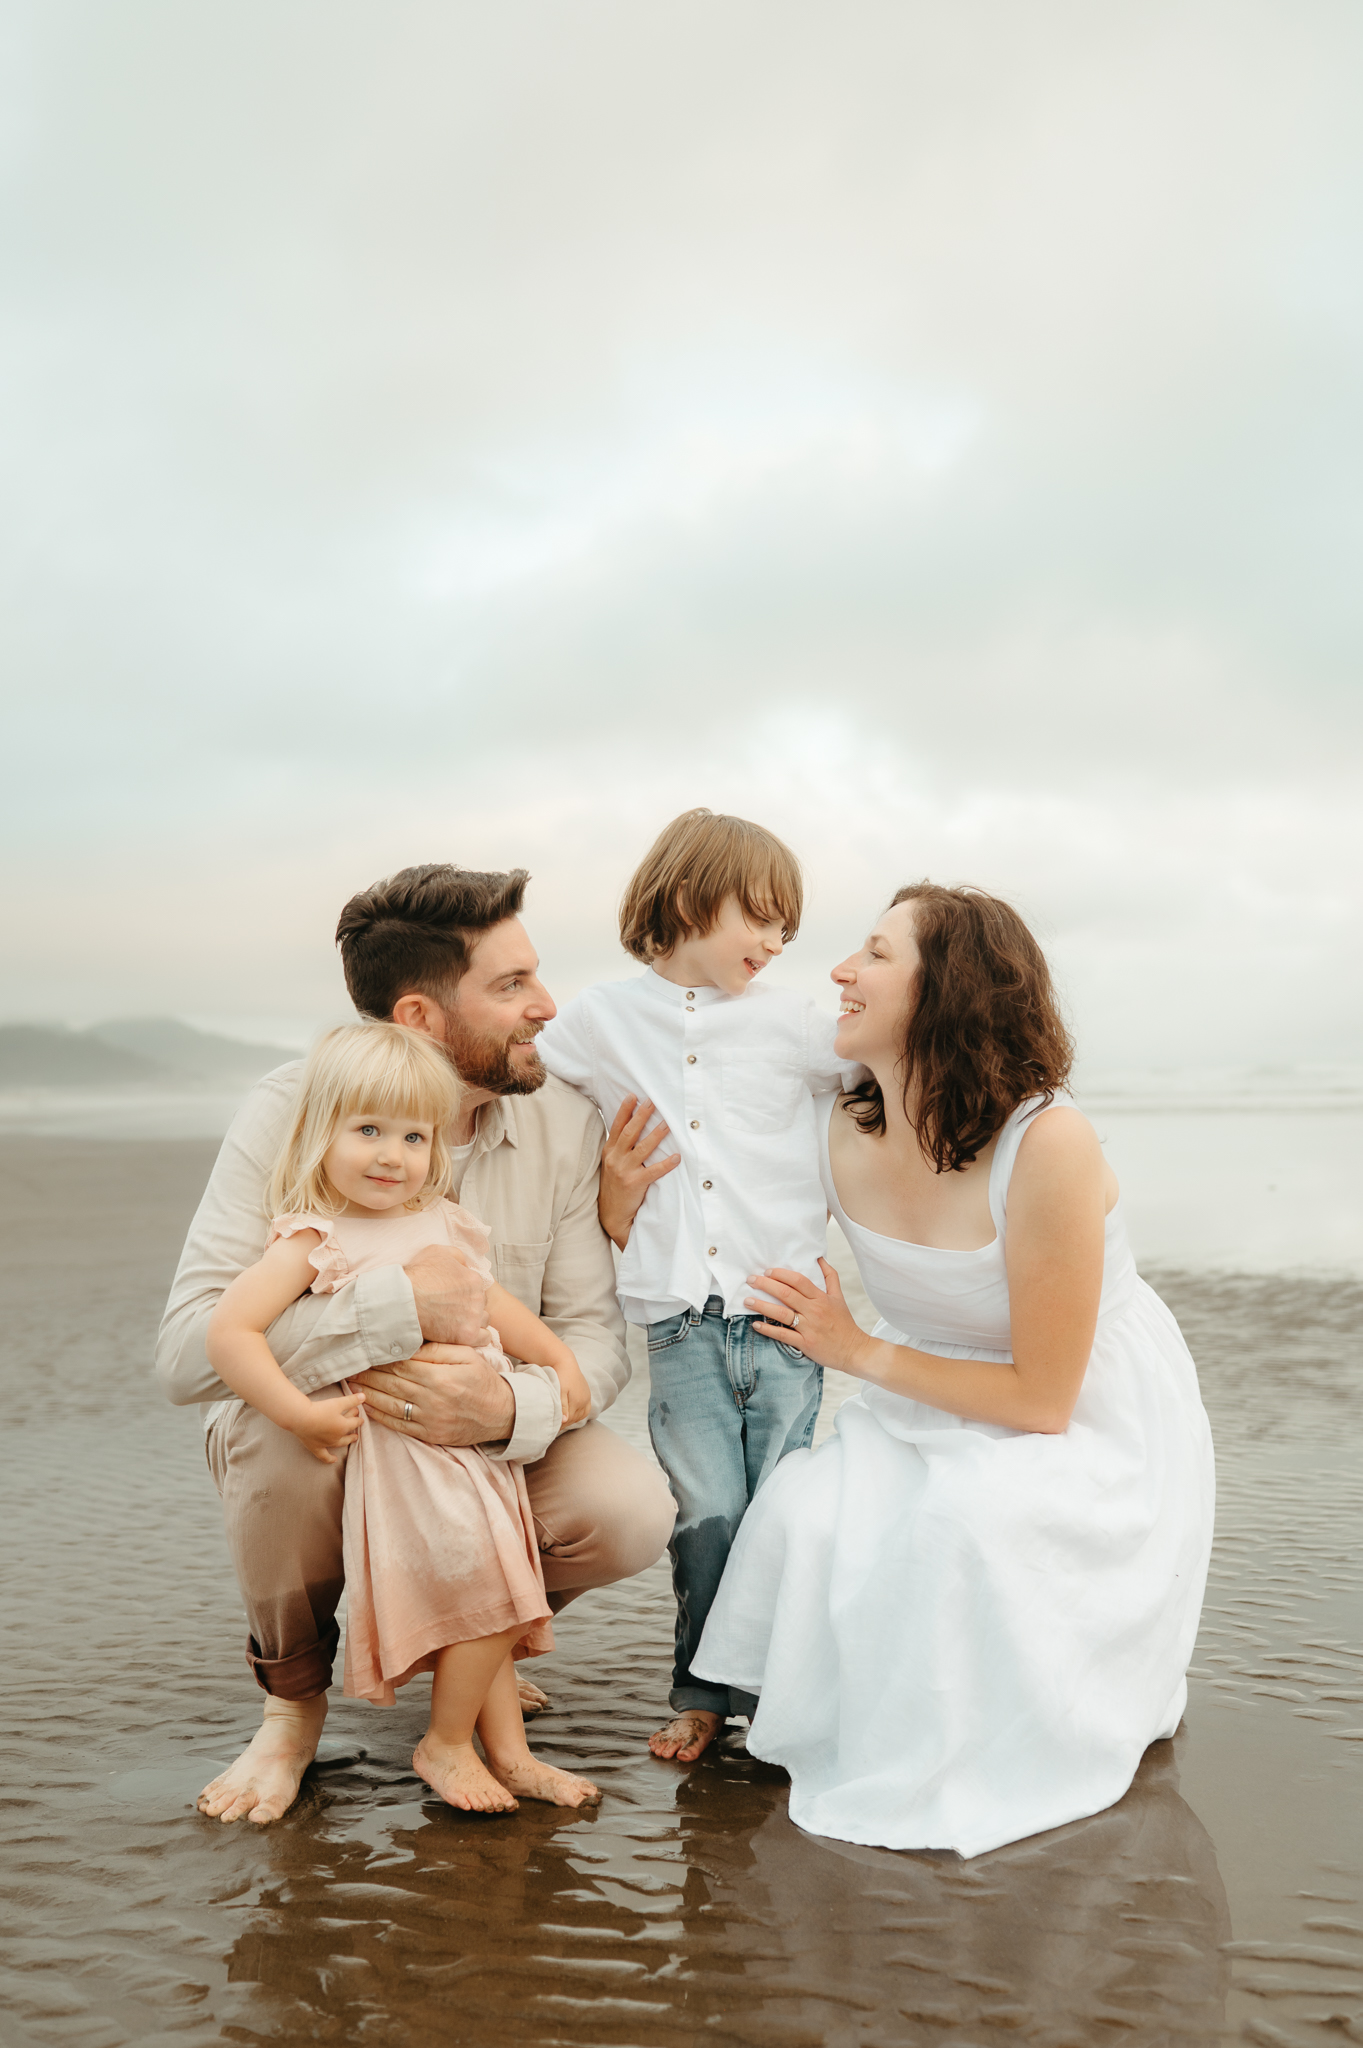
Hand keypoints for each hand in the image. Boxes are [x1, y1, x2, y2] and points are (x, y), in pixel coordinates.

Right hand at [294, 1390, 365, 1464]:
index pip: (354, 1422)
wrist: (301, 1418)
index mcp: (343, 1427)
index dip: (358, 1418)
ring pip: (339, 1444)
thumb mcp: (338, 1402)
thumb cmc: (320, 1409)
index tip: (360, 1416)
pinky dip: (329, 1459)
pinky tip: (334, 1460)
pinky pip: (324, 1456)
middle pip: (348, 1433)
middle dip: (353, 1429)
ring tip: (353, 1439)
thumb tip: (364, 1396)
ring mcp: (326, 1444)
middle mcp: (336, 1437)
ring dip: (347, 1441)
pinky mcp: (315, 1447)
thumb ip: (351, 1400)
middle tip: (357, 1428)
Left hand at [354, 1344, 516, 1447]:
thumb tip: (410, 1344)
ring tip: (352, 1383)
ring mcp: (429, 1419)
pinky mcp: (429, 1434)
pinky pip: (398, 1425)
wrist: (503, 1414)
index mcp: (441, 1376)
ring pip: (390, 1404)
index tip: (365, 1350)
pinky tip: (367, 1406)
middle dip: (368, 1374)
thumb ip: (438, 1349)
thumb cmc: (483, 1380)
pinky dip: (379, 1416)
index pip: (401, 1364)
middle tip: (349, 1365)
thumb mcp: (468, 1355)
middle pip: (391, 1383)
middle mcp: (432, 1399)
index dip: (380, 1358)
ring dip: (368, 1393)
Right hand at [403, 1244, 490, 1344]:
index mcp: (473, 1279)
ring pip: (484, 1321)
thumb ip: (458, 1257)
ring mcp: (474, 1317)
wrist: (403, 1300)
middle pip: (481, 1304)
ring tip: (457, 1324)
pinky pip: (484, 1339)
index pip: (478, 1288)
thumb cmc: (417, 1276)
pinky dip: (476, 1338)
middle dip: (471, 1307)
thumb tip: (465, 1266)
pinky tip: (464, 1336)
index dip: (466, 1293)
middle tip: (454, 1311)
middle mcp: (478, 1297)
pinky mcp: (467, 1335)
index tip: (454, 1298)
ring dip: (474, 1322)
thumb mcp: (438, 1252)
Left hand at [553, 1354, 592, 1428]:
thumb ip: (563, 1406)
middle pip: (575, 1418)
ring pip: (581, 1415)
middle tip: (554, 1426)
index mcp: (578, 1401)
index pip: (569, 1419)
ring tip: (562, 1422)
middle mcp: (585, 1400)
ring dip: (572, 1419)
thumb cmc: (560, 1376)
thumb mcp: (559, 1392)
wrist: (565, 1362)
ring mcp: (587, 1397)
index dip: (560, 1425)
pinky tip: (571, 1415)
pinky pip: (585, 1410)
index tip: (552, 1428)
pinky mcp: (587, 1394)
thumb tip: (565, 1421)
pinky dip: (578, 1414)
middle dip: (565, 1423)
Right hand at [599, 1096, 680, 1249]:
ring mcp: (624, 1171)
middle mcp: (615, 1158)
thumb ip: (620, 1149)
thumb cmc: (614, 1187)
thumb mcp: (611, 1165)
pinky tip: (676, 1157)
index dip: (624, 1111)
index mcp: (609, 1152)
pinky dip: (665, 1164)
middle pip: (629, 1132)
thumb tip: (634, 1130)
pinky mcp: (634, 1183)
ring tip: (668, 1123)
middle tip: (652, 1101)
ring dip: (656, 1134)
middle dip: (641, 1115)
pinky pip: (653, 1171)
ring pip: (642, 1148)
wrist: (611, 1215)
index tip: (633, 1096)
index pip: (617, 1127)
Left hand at [745, 1259, 874, 1374]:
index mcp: (822, 1298)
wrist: (854, 1350)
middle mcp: (815, 1311)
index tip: (767, 1271)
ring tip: (747, 1301)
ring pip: (782, 1313)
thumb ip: (830, 1276)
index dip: (781, 1274)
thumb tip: (819, 1258)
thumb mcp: (839, 1297)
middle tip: (750, 1280)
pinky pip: (784, 1335)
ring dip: (762, 1306)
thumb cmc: (844, 1322)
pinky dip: (769, 1330)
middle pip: (786, 1294)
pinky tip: (756, 1325)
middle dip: (766, 1285)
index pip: (799, 1280)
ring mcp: (810, 1328)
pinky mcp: (806, 1344)